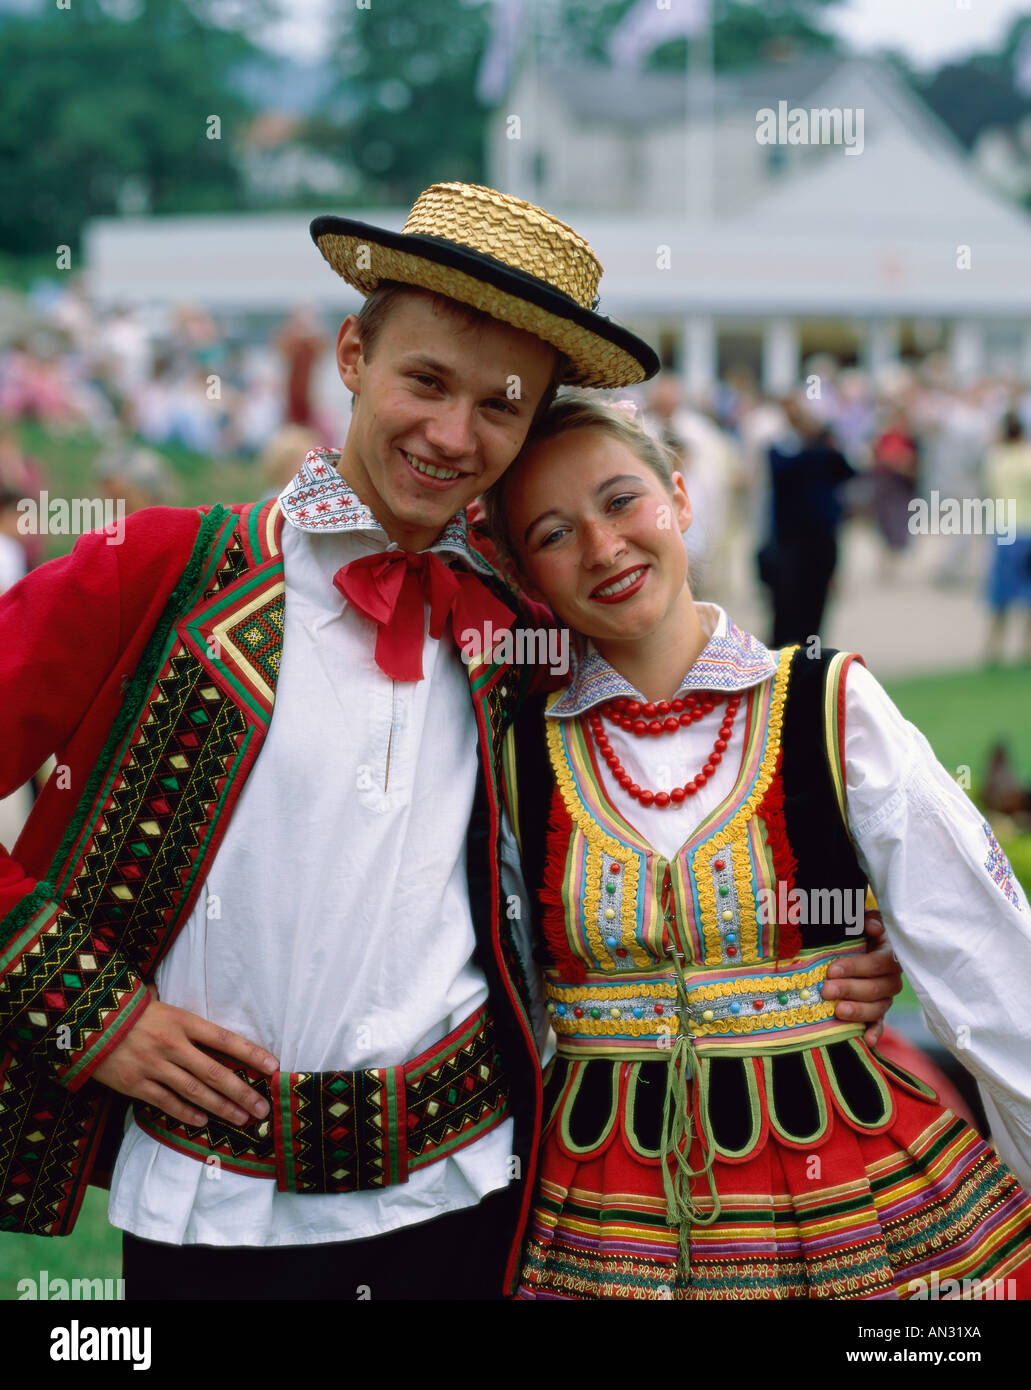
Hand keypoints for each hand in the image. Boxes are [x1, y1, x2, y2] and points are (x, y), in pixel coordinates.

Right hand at [92, 982, 278, 1127]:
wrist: (88, 1020)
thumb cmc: (133, 1012)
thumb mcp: (166, 1009)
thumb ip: (191, 1026)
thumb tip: (221, 1039)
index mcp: (183, 1021)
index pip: (225, 1039)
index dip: (251, 1054)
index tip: (273, 1067)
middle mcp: (172, 1044)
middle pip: (215, 1072)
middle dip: (242, 1092)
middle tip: (263, 1108)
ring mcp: (153, 1065)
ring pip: (195, 1091)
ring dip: (221, 1107)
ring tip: (242, 1118)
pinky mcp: (134, 1084)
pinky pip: (166, 1102)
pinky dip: (186, 1113)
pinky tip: (204, 1122)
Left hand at [820, 910, 901, 1045]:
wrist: (858, 944)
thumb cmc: (856, 931)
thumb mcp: (860, 921)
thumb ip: (866, 919)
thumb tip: (870, 924)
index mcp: (889, 953)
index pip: (878, 963)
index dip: (856, 967)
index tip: (831, 970)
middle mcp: (891, 977)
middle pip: (875, 987)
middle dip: (849, 989)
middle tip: (826, 990)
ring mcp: (885, 996)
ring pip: (878, 1007)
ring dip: (858, 1010)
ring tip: (837, 1011)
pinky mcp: (878, 1010)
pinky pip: (880, 1022)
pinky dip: (874, 1031)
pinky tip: (867, 1040)